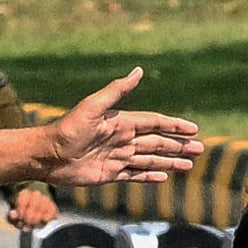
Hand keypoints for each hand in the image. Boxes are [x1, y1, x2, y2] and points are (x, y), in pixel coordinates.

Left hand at [35, 81, 200, 195]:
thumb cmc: (68, 128)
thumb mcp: (93, 106)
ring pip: (150, 160)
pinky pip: (135, 174)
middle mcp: (123, 139)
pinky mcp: (109, 174)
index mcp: (122, 122)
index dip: (174, 126)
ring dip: (170, 161)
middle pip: (158, 142)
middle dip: (179, 145)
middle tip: (200, 149)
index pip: (155, 123)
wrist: (47, 155)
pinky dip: (150, 176)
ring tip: (189, 165)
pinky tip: (163, 176)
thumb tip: (138, 70)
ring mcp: (117, 157)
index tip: (193, 129)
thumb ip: (117, 91)